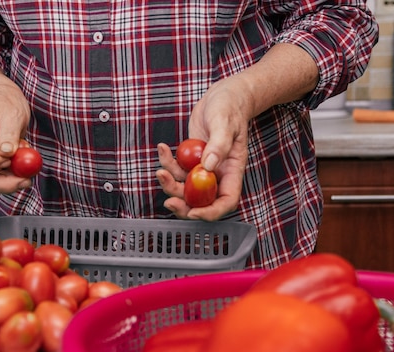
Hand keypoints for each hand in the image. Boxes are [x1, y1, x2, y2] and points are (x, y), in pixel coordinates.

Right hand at [0, 59, 33, 192]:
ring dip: (13, 180)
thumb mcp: (10, 111)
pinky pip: (4, 179)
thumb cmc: (3, 102)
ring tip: (28, 161)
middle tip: (26, 180)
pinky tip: (24, 159)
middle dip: (4, 184)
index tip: (8, 158)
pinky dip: (17, 175)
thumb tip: (7, 152)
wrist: (3, 101)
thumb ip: (9, 132)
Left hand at [157, 75, 251, 220]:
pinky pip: (176, 170)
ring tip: (161, 165)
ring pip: (184, 187)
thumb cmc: (230, 107)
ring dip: (170, 181)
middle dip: (183, 204)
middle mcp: (218, 174)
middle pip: (200, 201)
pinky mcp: (191, 161)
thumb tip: (208, 166)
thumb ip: (219, 145)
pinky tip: (163, 148)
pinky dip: (167, 163)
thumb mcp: (225, 123)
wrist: (223, 96)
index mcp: (232, 171)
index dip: (210, 212)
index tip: (192, 212)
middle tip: (168, 200)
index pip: (225, 201)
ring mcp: (203, 168)